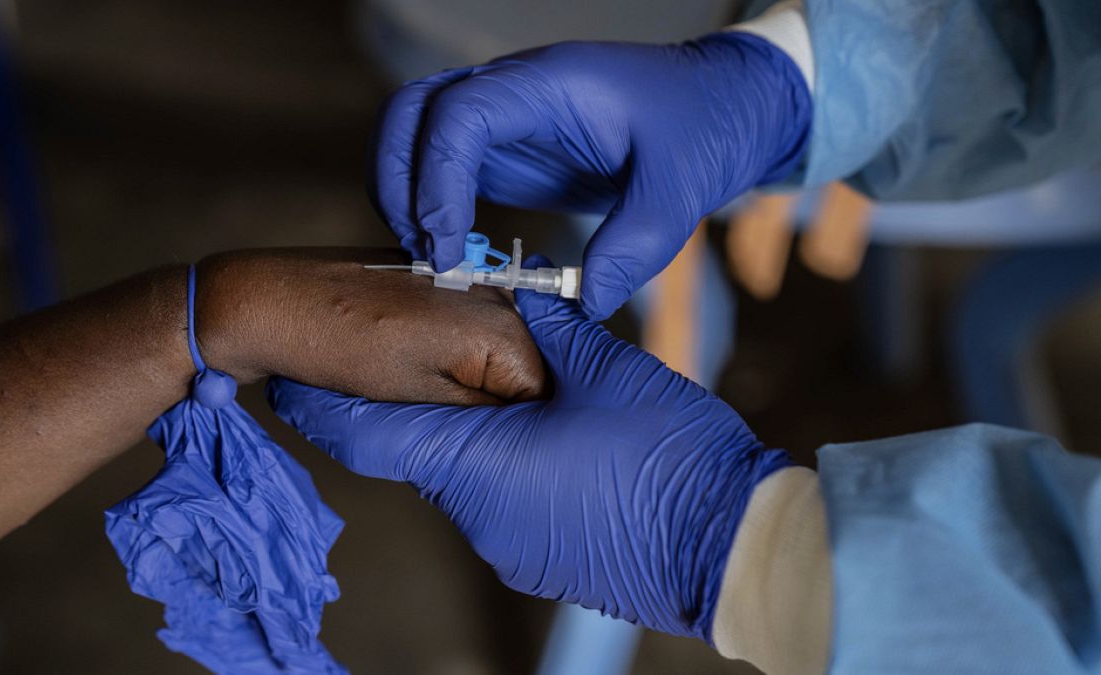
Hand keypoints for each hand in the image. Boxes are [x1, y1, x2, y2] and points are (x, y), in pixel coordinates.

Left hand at [194, 248, 545, 404]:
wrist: (273, 299)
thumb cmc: (339, 347)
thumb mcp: (421, 399)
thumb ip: (482, 413)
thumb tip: (516, 429)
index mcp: (500, 326)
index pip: (541, 395)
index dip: (510, 428)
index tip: (475, 440)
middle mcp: (495, 295)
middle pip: (520, 372)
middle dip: (493, 404)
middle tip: (445, 423)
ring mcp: (469, 281)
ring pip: (492, 354)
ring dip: (469, 381)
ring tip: (417, 388)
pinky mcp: (442, 279)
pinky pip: (467, 332)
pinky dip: (449, 356)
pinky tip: (408, 365)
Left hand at [268, 255, 791, 639]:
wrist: (734, 549)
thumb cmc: (668, 455)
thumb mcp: (603, 368)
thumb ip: (543, 324)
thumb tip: (514, 293)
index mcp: (473, 463)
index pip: (363, 435)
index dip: (321, 402)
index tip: (294, 373)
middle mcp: (474, 516)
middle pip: (413, 450)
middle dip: (412, 401)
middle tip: (421, 351)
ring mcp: (506, 548)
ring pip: (459, 475)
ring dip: (468, 432)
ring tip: (507, 390)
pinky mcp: (537, 561)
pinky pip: (497, 504)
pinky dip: (501, 466)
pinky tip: (546, 441)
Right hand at [370, 32, 810, 319]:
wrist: (722, 105)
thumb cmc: (707, 125)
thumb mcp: (683, 188)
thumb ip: (633, 248)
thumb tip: (582, 305)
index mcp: (550, 86)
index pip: (460, 115)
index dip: (437, 181)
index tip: (448, 250)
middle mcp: (513, 93)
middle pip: (410, 113)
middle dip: (396, 183)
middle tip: (424, 256)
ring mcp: (504, 121)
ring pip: (413, 135)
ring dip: (403, 194)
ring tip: (433, 259)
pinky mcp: (506, 151)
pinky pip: (442, 168)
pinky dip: (428, 207)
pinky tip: (452, 255)